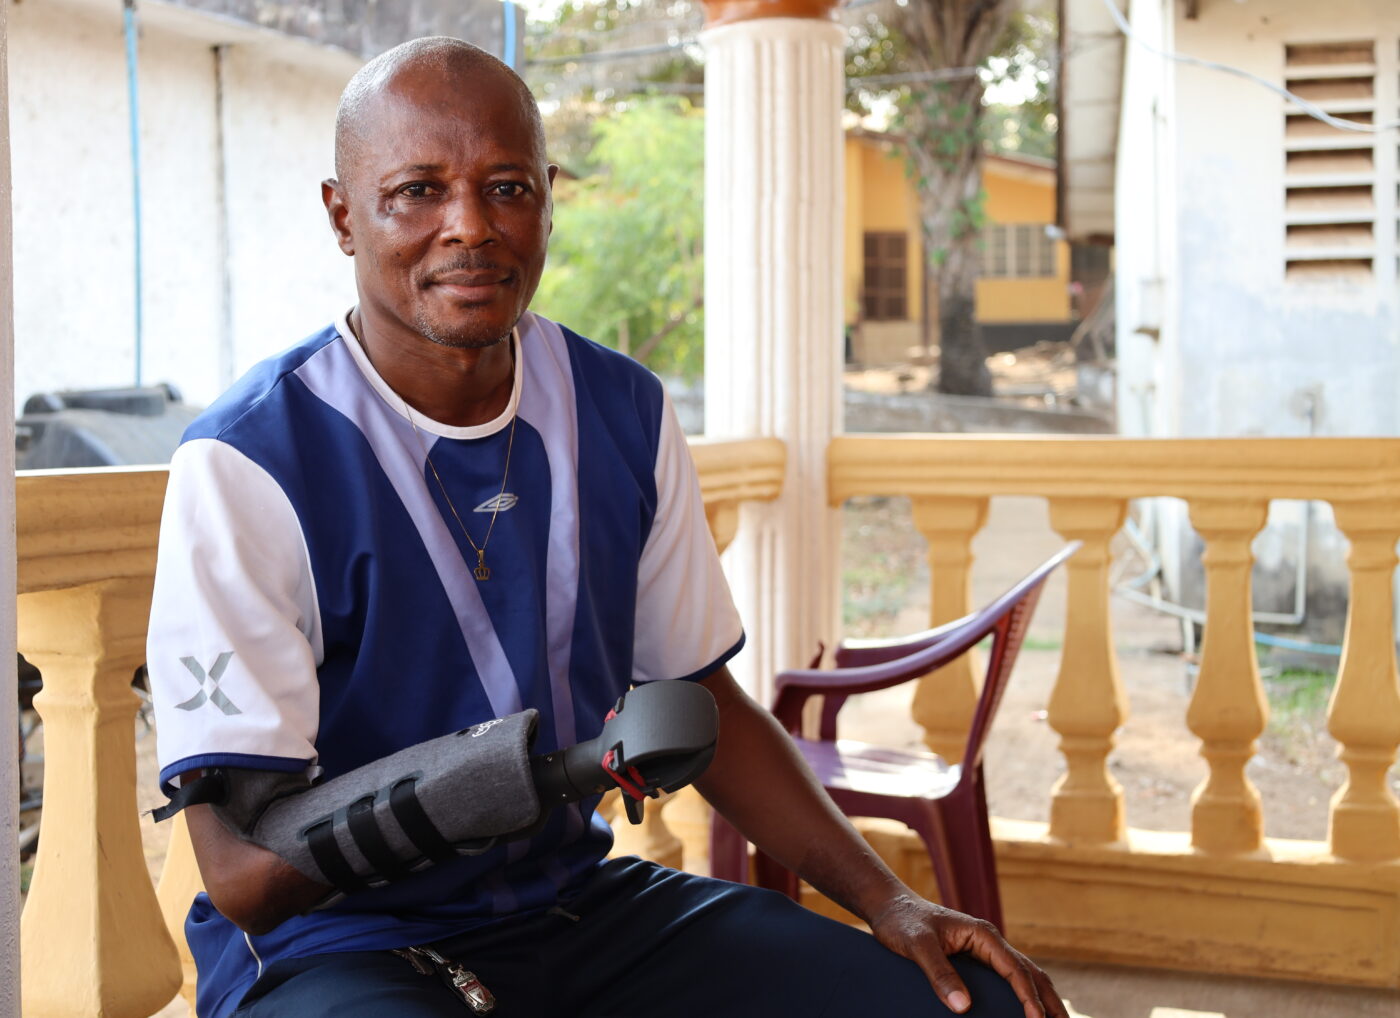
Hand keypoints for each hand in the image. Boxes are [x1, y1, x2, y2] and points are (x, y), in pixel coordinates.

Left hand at [867, 894, 1067, 1017]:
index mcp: (983, 935)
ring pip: (1024, 975)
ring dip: (1042, 998)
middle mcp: (989, 942)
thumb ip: (939, 974)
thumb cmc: (902, 922)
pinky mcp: (976, 959)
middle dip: (1049, 1001)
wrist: (890, 907)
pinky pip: (1008, 978)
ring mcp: (984, 950)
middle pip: (1030, 973)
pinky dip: (1024, 994)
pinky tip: (1027, 1011)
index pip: (1015, 970)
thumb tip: (963, 1007)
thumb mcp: (918, 946)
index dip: (1028, 998)